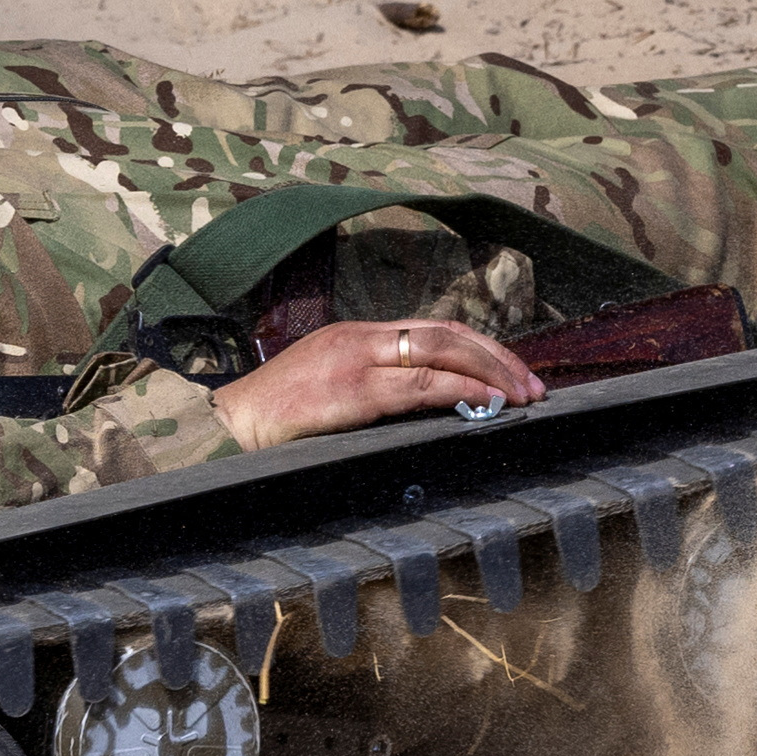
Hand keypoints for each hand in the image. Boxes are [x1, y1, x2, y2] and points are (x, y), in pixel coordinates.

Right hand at [207, 317, 542, 449]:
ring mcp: (355, 361)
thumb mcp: (325, 392)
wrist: (223, 425)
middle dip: (497, 358)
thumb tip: (423, 410)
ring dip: (490, 373)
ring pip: (440, 352)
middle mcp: (360, 339)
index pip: (433, 330)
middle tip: (533, 387)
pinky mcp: (350, 390)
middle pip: (446, 333)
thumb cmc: (272, 419)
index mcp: (355, 336)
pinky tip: (485, 402)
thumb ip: (368, 391)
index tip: (512, 374)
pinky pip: (418, 385)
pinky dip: (460, 390)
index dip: (480, 349)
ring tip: (521, 396)